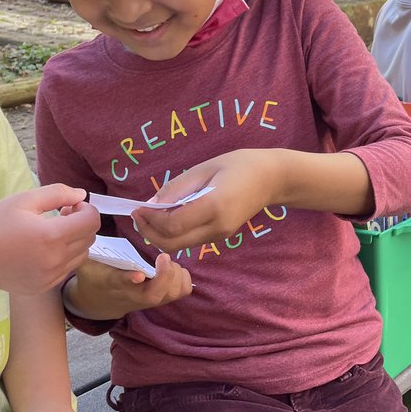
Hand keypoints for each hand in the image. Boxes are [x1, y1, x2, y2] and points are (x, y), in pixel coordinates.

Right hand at [0, 185, 98, 294]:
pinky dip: (65, 257)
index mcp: (51, 236)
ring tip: (55, 232)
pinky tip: (46, 249)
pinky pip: (68, 269)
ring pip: (82, 255)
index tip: (72, 206)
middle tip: (63, 216)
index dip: (87, 209)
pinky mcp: (44, 287)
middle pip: (90, 238)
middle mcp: (55, 259)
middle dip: (82, 223)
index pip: (92, 221)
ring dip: (76, 241)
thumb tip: (82, 195)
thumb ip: (58, 193)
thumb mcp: (23, 200)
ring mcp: (50, 277)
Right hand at [65, 255, 191, 319]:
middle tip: (163, 256)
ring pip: (171, 294)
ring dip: (175, 275)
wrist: (99, 301)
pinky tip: (174, 268)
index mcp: (113, 283)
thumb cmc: (94, 275)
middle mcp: (134, 294)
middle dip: (164, 276)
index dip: (129, 279)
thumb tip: (80, 225)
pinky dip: (184, 279)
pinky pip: (181, 292)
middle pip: (154, 294)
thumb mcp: (86, 262)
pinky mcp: (162, 298)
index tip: (139, 274)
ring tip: (167, 262)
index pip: (121, 283)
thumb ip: (86, 247)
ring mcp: (150, 299)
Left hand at [134, 150, 277, 252]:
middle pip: (172, 244)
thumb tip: (150, 205)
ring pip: (180, 246)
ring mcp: (221, 234)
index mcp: (214, 206)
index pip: (171, 225)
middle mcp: (217, 226)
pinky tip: (169, 217)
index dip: (150, 219)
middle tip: (138, 215)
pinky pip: (190, 241)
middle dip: (149, 233)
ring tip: (150, 217)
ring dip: (160, 236)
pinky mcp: (222, 236)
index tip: (138, 207)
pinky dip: (174, 234)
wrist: (272, 178)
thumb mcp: (204, 168)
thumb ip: (176, 188)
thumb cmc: (239, 165)